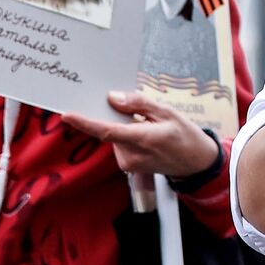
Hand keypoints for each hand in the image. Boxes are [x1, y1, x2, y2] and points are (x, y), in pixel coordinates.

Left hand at [63, 92, 221, 178]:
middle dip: (112, 115)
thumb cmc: (185, 135)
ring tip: (147, 123)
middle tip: (130, 107)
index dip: (85, 123)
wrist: (197, 163)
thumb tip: (112, 98)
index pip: (107, 131)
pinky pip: (119, 144)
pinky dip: (124, 134)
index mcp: (143, 139)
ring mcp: (129, 164)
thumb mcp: (167, 112)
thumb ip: (138, 104)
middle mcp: (132, 155)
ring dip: (121, 125)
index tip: (67, 115)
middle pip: (109, 130)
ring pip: (114, 136)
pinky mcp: (128, 166)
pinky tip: (143, 132)